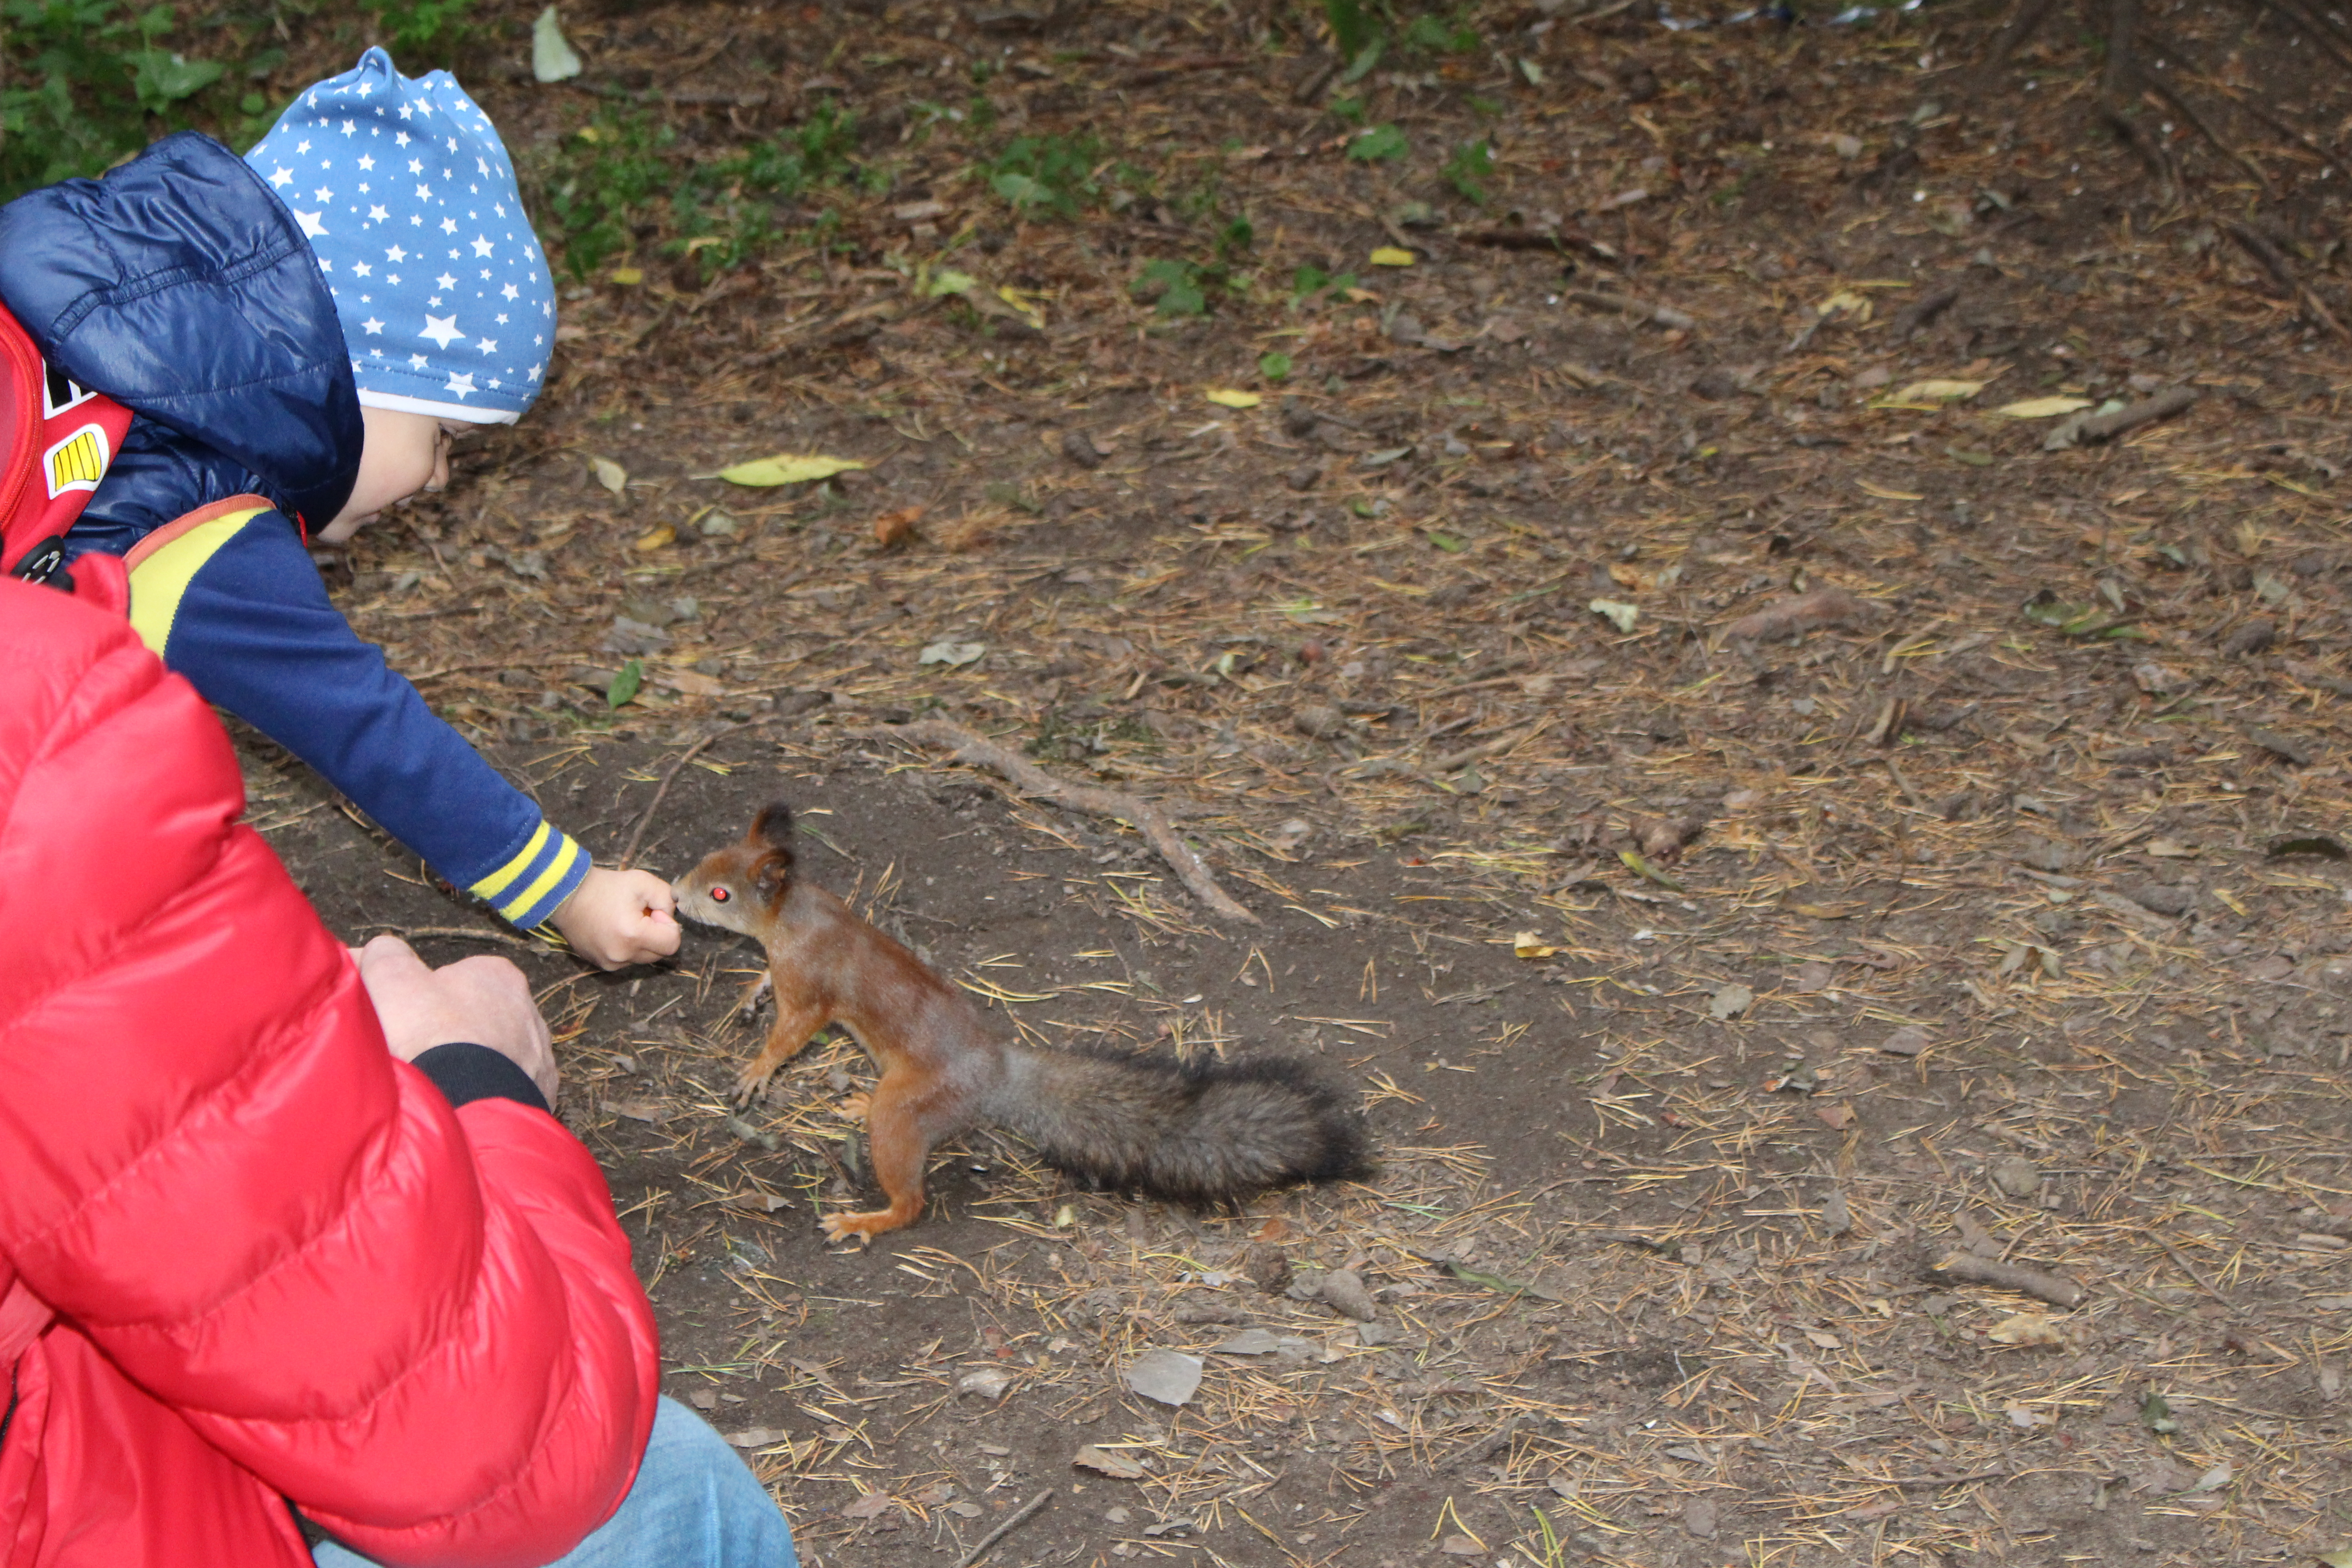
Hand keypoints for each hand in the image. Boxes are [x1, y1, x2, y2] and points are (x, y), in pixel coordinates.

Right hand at [353, 934, 558, 1103]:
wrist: (464, 1104)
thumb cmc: (427, 1034)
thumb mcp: (390, 977)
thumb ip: (386, 954)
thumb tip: (380, 950)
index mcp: (499, 975)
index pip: (459, 977)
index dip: (424, 996)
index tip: (402, 1017)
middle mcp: (529, 1012)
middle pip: (480, 1017)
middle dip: (450, 1032)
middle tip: (416, 1054)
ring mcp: (539, 1056)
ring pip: (496, 1056)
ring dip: (470, 1067)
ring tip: (438, 1084)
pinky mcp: (540, 1095)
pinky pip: (508, 1091)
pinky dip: (485, 1096)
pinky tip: (462, 1104)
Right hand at [551, 866, 680, 969]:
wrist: (567, 895)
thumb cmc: (605, 887)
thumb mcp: (643, 882)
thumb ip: (667, 899)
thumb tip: (669, 918)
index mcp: (633, 936)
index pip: (672, 944)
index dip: (668, 925)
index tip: (652, 911)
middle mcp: (621, 956)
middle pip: (660, 953)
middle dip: (657, 934)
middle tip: (640, 914)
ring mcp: (609, 963)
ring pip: (644, 957)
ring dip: (642, 941)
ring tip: (625, 921)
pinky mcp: (601, 965)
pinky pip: (627, 960)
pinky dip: (628, 947)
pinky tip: (615, 929)